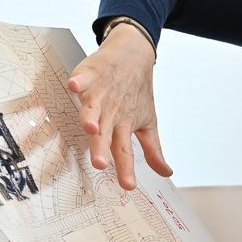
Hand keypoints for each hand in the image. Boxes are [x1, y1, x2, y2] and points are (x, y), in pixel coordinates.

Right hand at [66, 24, 173, 190]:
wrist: (135, 55)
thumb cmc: (136, 92)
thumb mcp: (147, 122)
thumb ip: (153, 150)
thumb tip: (167, 173)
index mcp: (123, 125)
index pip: (125, 151)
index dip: (126, 169)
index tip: (128, 186)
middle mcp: (112, 112)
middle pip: (105, 133)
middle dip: (102, 148)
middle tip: (100, 163)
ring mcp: (101, 93)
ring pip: (94, 109)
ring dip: (91, 117)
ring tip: (90, 127)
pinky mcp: (91, 75)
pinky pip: (84, 79)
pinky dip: (80, 82)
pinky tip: (74, 86)